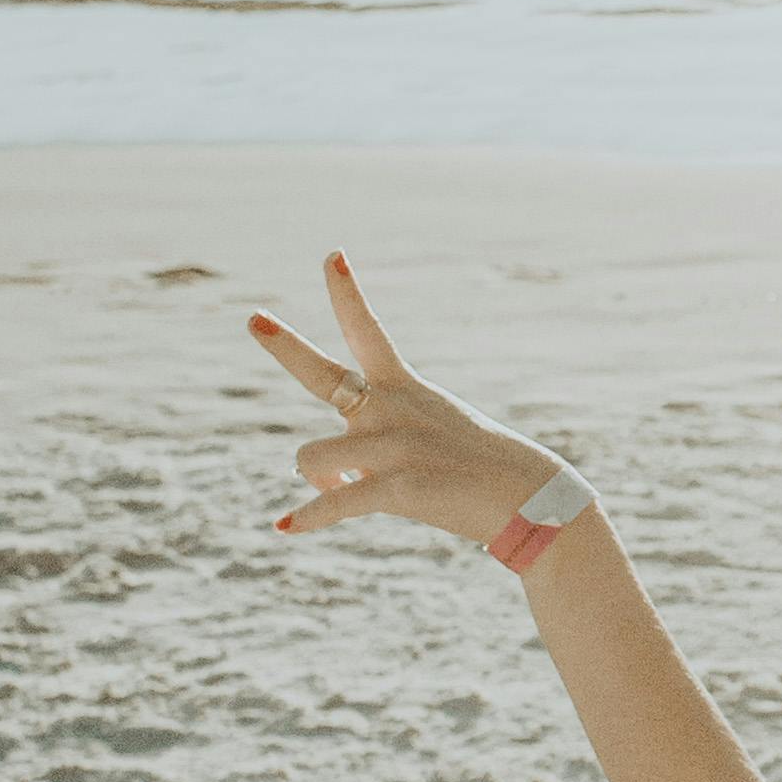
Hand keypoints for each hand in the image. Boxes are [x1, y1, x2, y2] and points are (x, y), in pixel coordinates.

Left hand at [249, 252, 569, 546]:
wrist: (529, 497)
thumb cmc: (479, 466)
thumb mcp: (431, 434)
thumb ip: (373, 444)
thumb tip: (330, 479)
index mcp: (403, 388)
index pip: (369, 331)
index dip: (348, 293)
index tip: (332, 255)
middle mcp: (392, 409)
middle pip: (322, 374)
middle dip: (285, 345)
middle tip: (253, 319)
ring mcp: (393, 447)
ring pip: (310, 457)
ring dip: (317, 478)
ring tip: (340, 489)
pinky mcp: (397, 488)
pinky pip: (334, 502)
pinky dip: (307, 518)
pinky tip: (284, 526)